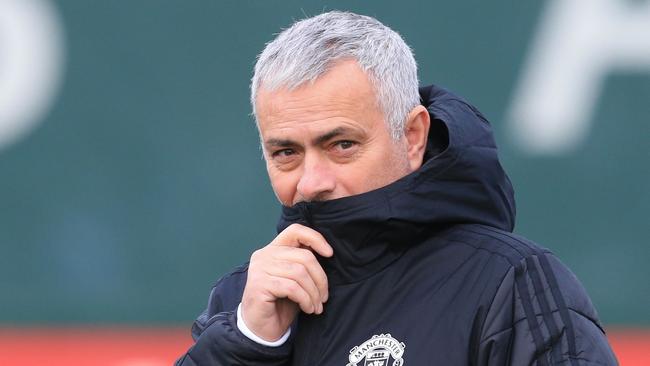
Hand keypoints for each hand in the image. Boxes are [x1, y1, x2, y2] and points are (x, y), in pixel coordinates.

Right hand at [241, 223, 332, 341]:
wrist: (261, 328)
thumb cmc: (281, 303)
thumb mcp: (296, 279)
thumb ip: (304, 264)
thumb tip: (327, 252)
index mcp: (273, 249)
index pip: (295, 230)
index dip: (316, 238)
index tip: (329, 254)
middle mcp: (264, 254)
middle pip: (304, 256)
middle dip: (320, 279)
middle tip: (324, 297)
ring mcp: (259, 268)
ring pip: (300, 273)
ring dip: (314, 293)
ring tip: (316, 306)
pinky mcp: (259, 284)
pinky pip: (292, 287)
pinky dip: (305, 299)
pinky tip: (308, 309)